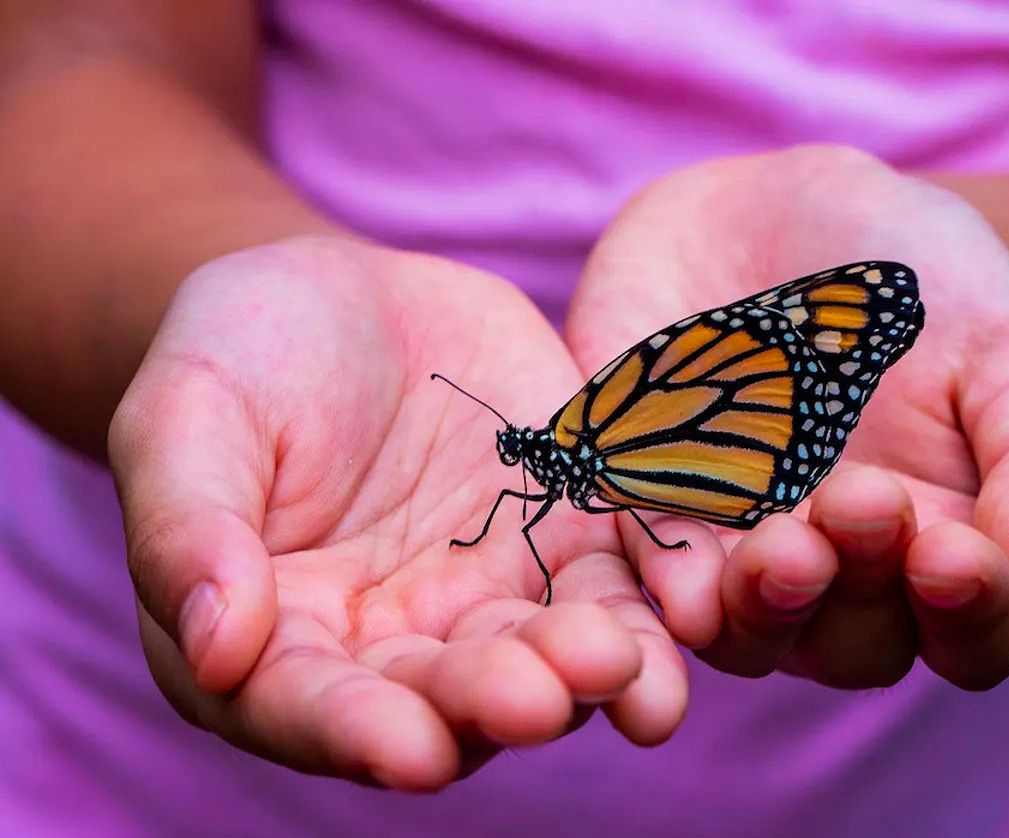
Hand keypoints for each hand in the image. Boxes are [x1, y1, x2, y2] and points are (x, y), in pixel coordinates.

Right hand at [109, 237, 685, 788]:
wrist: (345, 297)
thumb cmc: (238, 357)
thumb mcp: (186, 418)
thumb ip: (190, 529)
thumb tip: (215, 648)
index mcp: (281, 639)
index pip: (312, 707)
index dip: (356, 733)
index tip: (408, 749)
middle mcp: (394, 643)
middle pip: (446, 698)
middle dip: (493, 702)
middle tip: (538, 697)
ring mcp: (491, 594)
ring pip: (544, 656)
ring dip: (587, 675)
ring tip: (622, 667)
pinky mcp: (568, 537)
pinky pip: (617, 581)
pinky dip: (653, 604)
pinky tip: (689, 612)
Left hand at [567, 147, 1008, 688]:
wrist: (787, 210)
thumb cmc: (927, 286)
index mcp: (940, 549)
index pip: (973, 636)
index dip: (973, 616)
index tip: (955, 554)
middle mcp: (837, 573)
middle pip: (852, 647)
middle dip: (858, 593)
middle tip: (859, 502)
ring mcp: (736, 548)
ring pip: (745, 632)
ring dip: (763, 608)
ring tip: (780, 549)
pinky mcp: (647, 505)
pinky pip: (646, 567)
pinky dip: (664, 578)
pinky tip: (682, 577)